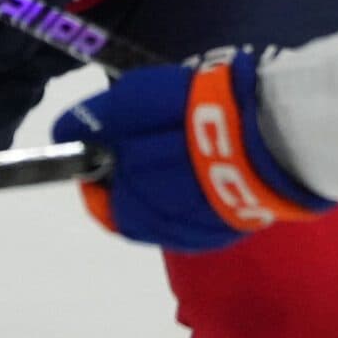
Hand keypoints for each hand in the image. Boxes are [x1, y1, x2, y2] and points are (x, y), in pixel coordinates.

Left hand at [54, 51, 330, 251]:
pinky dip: (209, 182)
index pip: (99, 197)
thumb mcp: (130, 104)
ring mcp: (206, 231)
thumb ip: (96, 122)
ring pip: (178, 203)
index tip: (112, 137)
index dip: (100, 164)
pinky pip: (213, 203)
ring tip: (196, 137)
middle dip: (141, 168)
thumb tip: (66, 132)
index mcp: (130, 212)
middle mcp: (164, 233)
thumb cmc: (191, 121)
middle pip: (140, 202)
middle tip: (160, 129)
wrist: (270, 136)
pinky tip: (223, 153)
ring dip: (177, 175)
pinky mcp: (242, 222)